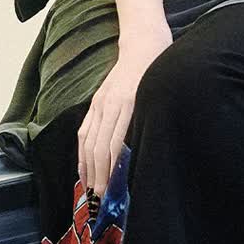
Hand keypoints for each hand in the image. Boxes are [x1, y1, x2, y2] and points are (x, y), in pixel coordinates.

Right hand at [78, 24, 172, 200]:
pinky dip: (82, 153)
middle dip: (100, 175)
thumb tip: (147, 156)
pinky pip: (84, 132)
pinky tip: (83, 169)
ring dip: (89, 169)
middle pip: (101, 147)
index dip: (113, 170)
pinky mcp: (96, 103)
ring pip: (90, 142)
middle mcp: (112, 104)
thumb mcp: (159, 98)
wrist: (144, 44)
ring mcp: (101, 103)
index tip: (115, 191)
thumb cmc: (160, 74)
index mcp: (130, 104)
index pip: (117, 145)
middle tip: (103, 198)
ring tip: (92, 190)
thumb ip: (150, 123)